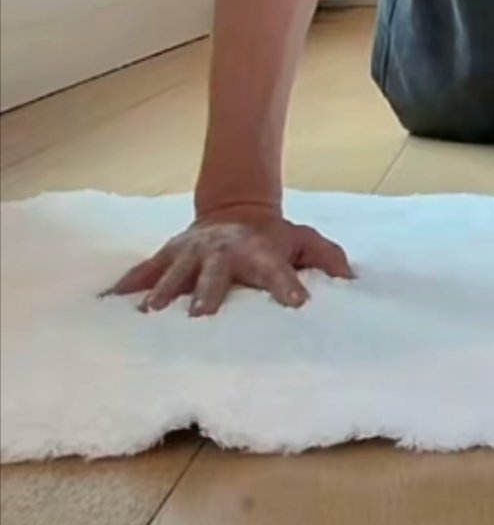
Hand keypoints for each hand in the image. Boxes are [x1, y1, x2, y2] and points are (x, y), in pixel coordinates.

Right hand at [101, 205, 354, 315]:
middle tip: (201, 315)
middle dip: (208, 292)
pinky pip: (145, 268)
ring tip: (149, 313)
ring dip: (164, 290)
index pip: (277, 271)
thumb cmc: (272, 237)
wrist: (236, 208)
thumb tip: (352, 281)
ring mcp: (193, 250)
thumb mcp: (303, 240)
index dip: (288, 286)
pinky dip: (127, 283)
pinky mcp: (170, 252)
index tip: (296, 304)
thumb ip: (327, 259)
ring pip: (176, 269)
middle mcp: (224, 251)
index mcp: (260, 252)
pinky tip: (110, 300)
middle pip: (216, 272)